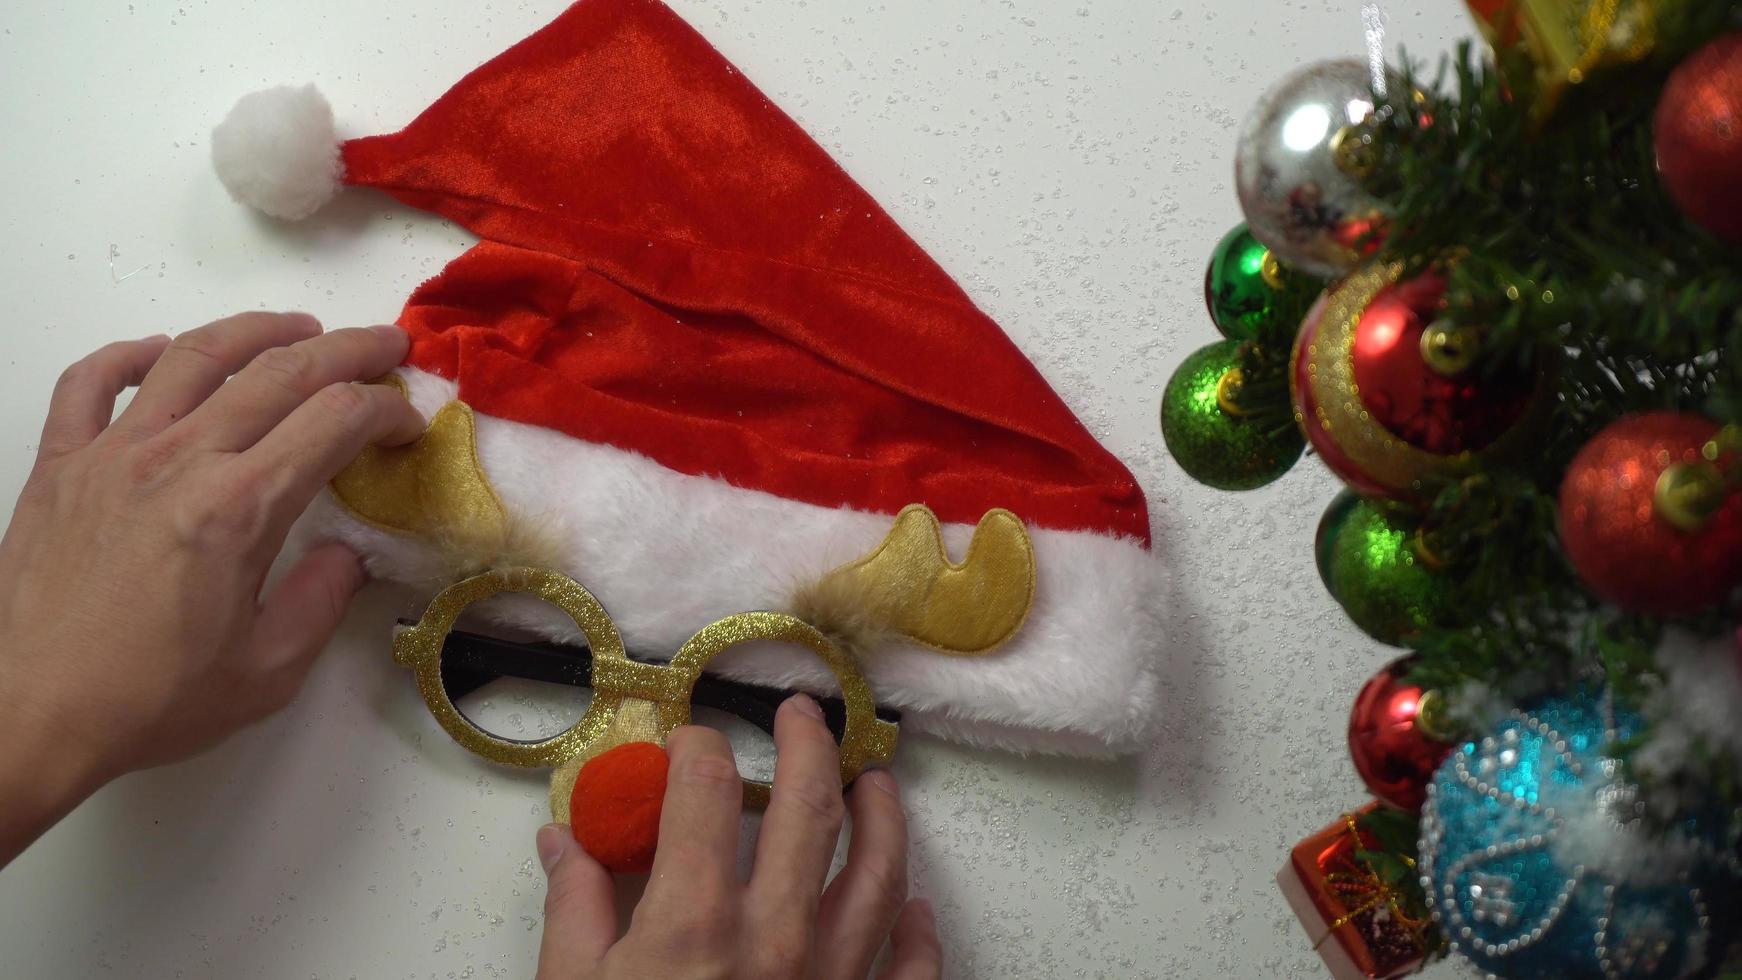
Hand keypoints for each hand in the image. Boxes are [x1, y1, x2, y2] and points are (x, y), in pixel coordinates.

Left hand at [0, 313, 422, 865]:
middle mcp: (178, 461)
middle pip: (280, 371)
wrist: (29, 716)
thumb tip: (348, 554)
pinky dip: (132, 354)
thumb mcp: (267, 670)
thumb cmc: (148, 701)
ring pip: (193, 356)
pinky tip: (162, 352)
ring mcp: (112, 454)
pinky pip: (90, 382)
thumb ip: (321, 599)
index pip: (334, 421)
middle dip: (348, 351)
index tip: (406, 427)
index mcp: (238, 509)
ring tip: (297, 329)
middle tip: (386, 347)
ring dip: (257, 330)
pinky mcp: (59, 465)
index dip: (385, 412)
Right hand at [534, 695, 941, 979]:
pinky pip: (909, 969)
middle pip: (810, 810)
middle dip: (809, 747)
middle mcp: (774, 940)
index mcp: (693, 924)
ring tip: (877, 782)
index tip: (692, 740)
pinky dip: (917, 931)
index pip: (705, 794)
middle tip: (804, 715)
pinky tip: (914, 905)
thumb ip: (574, 909)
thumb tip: (564, 841)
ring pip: (878, 874)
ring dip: (883, 818)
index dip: (698, 750)